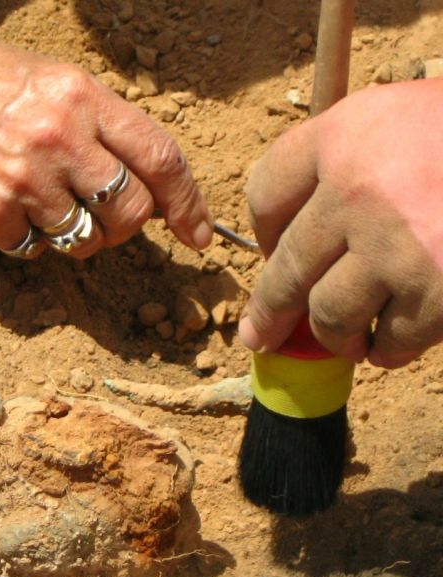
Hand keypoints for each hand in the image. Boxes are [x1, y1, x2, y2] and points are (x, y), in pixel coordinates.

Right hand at [0, 36, 212, 257]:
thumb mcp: (53, 79)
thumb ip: (103, 124)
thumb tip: (146, 182)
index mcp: (83, 98)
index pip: (160, 159)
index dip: (187, 203)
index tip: (197, 234)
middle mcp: (60, 139)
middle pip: (131, 212)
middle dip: (127, 225)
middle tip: (105, 217)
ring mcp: (23, 180)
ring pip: (86, 240)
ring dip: (77, 234)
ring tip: (45, 203)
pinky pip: (37, 250)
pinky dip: (32, 240)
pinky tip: (10, 208)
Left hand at [238, 79, 442, 367]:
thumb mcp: (398, 118)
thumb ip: (342, 163)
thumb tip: (286, 240)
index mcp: (344, 136)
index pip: (265, 194)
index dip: (261, 231)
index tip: (269, 251)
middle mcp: (359, 190)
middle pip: (284, 268)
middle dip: (269, 313)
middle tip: (260, 336)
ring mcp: (397, 246)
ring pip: (329, 315)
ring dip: (335, 336)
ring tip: (347, 338)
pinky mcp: (439, 293)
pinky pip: (391, 340)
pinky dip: (388, 349)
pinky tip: (393, 342)